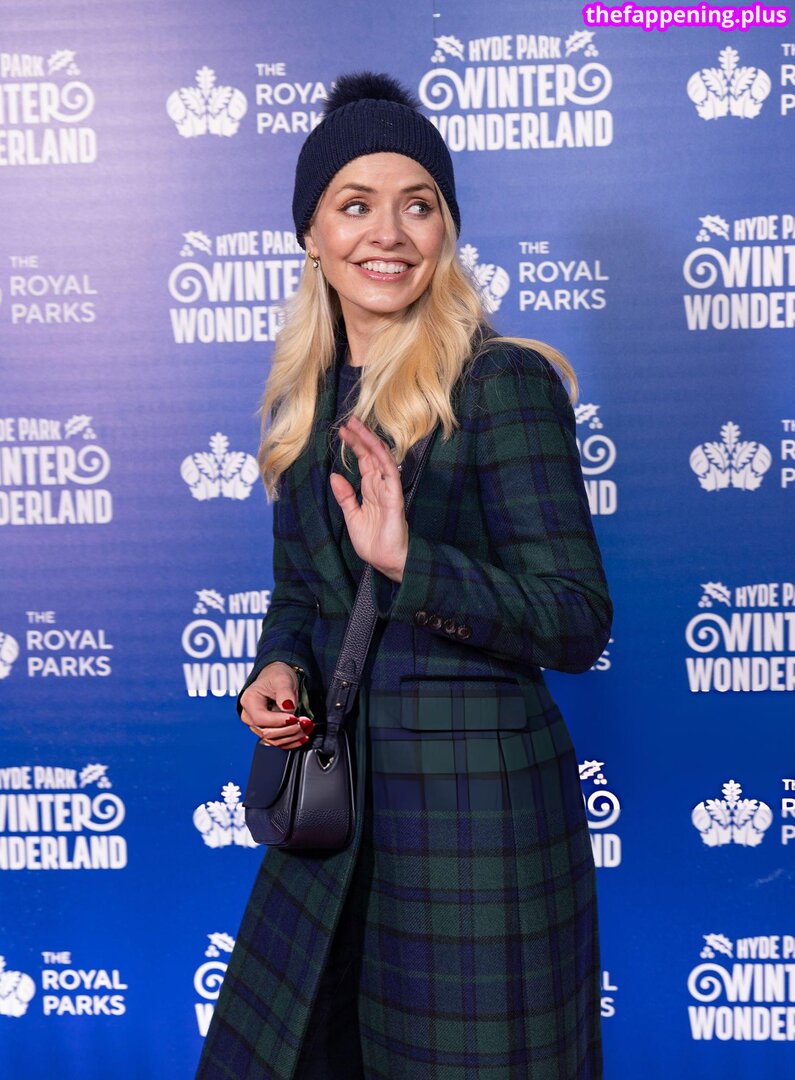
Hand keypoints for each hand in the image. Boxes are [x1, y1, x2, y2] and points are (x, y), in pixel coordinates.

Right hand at [239, 661, 313, 747]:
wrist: (277, 678)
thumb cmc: (277, 676)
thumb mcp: (283, 679)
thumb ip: (285, 693)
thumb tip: (288, 708)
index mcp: (249, 701)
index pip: (261, 718)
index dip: (279, 721)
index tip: (296, 718)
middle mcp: (249, 715)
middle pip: (267, 732)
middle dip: (289, 730)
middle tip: (306, 723)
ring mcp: (256, 725)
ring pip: (273, 740)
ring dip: (292, 737)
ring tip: (307, 728)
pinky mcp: (266, 731)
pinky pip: (277, 742)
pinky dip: (291, 741)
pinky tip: (302, 737)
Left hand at [329, 415, 408, 580]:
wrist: (386, 561)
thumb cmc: (373, 543)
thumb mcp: (352, 517)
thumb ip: (345, 496)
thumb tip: (335, 476)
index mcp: (370, 490)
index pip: (363, 462)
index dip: (354, 446)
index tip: (343, 432)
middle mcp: (380, 486)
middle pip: (370, 456)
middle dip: (360, 438)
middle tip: (349, 421)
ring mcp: (388, 489)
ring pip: (380, 459)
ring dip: (369, 442)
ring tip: (357, 426)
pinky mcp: (394, 496)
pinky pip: (390, 473)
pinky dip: (382, 458)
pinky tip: (373, 445)